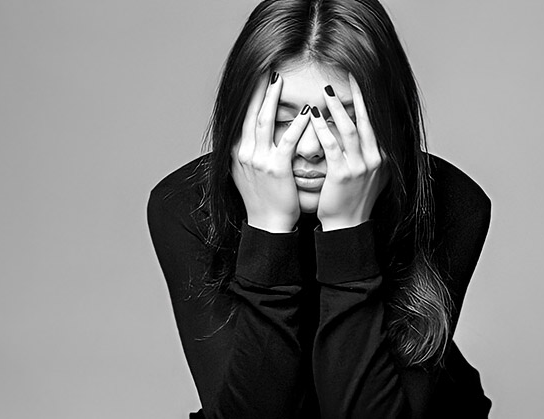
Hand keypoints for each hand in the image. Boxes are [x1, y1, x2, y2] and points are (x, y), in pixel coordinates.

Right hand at [231, 72, 311, 232]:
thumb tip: (250, 135)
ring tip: (279, 80)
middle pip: (251, 113)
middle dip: (257, 89)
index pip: (243, 116)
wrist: (268, 224)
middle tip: (266, 69)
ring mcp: (258, 160)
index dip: (249, 96)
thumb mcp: (248, 173)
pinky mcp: (276, 169)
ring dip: (271, 99)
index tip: (256, 78)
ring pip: (264, 121)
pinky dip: (296, 125)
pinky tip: (305, 112)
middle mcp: (244, 153)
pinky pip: (287, 141)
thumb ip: (250, 152)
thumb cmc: (263, 200)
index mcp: (238, 152)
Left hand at [310, 73, 388, 230]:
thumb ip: (372, 153)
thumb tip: (371, 132)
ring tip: (327, 89)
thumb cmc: (354, 199)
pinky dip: (322, 129)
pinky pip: (332, 146)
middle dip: (358, 95)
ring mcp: (360, 167)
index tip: (361, 80)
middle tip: (349, 73)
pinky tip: (313, 116)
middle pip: (366, 119)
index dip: (368, 100)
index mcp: (382, 156)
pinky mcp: (343, 175)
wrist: (348, 225)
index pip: (376, 121)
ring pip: (349, 129)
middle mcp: (375, 159)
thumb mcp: (372, 174)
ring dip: (337, 107)